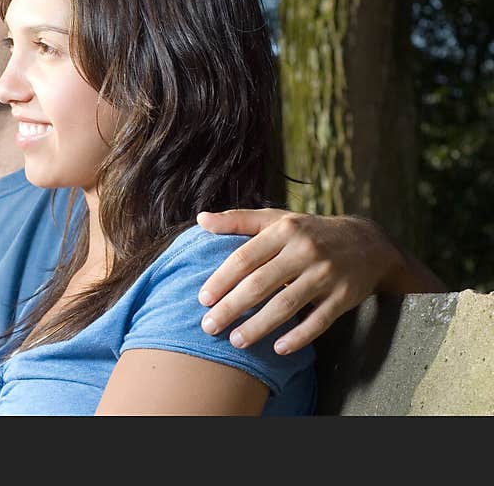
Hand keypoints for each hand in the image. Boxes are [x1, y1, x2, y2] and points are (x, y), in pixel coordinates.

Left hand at [195, 209, 443, 354]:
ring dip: (258, 326)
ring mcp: (326, 274)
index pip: (245, 257)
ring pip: (287, 305)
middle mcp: (305, 250)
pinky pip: (319, 321)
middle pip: (261, 283)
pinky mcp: (344, 296)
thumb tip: (201, 220)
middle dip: (232, 307)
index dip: (221, 279)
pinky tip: (278, 349)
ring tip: (235, 341)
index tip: (202, 299)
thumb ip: (238, 220)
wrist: (367, 242)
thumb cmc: (309, 232)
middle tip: (209, 326)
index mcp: (284, 230)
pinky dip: (299, 337)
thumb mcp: (277, 219)